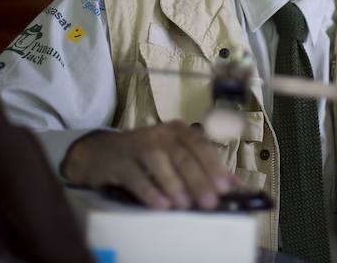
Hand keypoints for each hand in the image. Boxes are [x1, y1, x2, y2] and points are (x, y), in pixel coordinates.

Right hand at [60, 121, 236, 210]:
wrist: (101, 153)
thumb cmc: (146, 156)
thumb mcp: (175, 155)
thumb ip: (204, 167)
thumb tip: (235, 185)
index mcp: (178, 130)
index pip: (201, 146)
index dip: (214, 167)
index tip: (226, 188)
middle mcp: (160, 134)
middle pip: (183, 156)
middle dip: (198, 180)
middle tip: (210, 202)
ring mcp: (138, 145)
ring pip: (160, 163)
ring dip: (174, 185)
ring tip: (185, 205)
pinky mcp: (120, 161)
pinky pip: (137, 176)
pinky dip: (150, 191)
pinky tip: (161, 205)